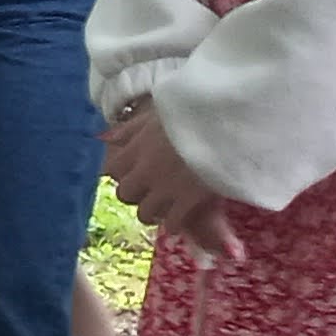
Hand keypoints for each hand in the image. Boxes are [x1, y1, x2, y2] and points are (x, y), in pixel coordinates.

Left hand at [105, 97, 243, 259]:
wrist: (227, 124)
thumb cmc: (196, 112)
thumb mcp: (160, 113)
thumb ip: (133, 128)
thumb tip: (108, 138)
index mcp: (138, 147)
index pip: (111, 168)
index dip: (120, 173)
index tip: (131, 172)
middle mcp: (146, 170)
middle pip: (124, 194)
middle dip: (134, 195)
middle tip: (148, 192)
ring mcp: (165, 188)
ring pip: (144, 213)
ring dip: (152, 212)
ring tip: (163, 208)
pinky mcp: (188, 201)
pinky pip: (172, 223)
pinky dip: (174, 223)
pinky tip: (180, 218)